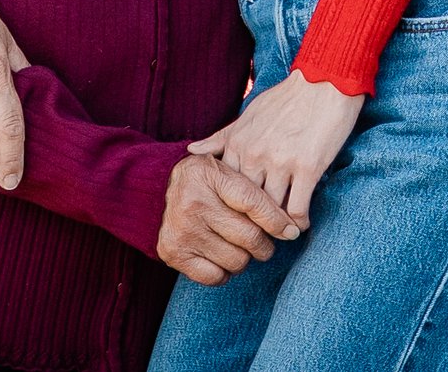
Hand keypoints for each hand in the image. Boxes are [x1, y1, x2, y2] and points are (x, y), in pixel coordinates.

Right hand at [156, 154, 303, 284]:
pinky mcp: (173, 253)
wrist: (156, 190)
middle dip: (263, 244)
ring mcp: (182, 230)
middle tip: (261, 241)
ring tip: (237, 246)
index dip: (277, 221)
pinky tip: (220, 255)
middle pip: (250, 237)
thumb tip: (291, 229)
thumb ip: (259, 192)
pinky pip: (215, 277)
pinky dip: (223, 272)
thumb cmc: (207, 182)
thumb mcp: (229, 171)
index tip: (290, 231)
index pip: (253, 203)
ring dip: (244, 258)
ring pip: (237, 261)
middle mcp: (193, 202)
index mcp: (210, 176)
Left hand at [189, 69, 363, 226]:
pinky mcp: (308, 168)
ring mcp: (281, 163)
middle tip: (256, 239)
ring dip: (276, 226)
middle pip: (246, 204)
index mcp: (238, 143)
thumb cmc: (286, 99)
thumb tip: (191, 150)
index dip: (230, 208)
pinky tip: (300, 224)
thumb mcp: (249, 114)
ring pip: (271, 210)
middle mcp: (255, 155)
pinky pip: (298, 208)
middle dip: (250, 223)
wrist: (324, 82)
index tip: (235, 220)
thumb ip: (222, 137)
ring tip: (279, 235)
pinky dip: (298, 222)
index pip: (226, 189)